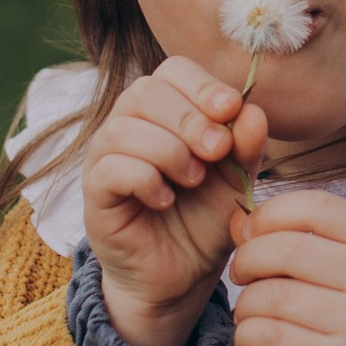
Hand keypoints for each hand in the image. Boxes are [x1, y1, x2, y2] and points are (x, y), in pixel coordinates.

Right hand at [82, 60, 267, 345]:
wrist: (182, 275)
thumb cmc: (205, 219)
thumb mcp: (237, 181)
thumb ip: (247, 147)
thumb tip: (252, 111)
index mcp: (166, 111)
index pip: (173, 69)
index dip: (202, 85)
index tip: (230, 109)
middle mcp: (129, 124)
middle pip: (146, 91)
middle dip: (190, 118)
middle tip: (216, 152)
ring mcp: (105, 157)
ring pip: (124, 128)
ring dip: (168, 151)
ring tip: (192, 180)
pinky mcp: (94, 193)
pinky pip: (111, 168)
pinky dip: (145, 179)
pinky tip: (165, 200)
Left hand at [227, 189, 345, 345]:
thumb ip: (301, 240)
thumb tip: (237, 220)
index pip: (318, 208)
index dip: (272, 212)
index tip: (251, 230)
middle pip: (285, 250)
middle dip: (247, 259)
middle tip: (240, 274)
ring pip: (270, 296)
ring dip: (244, 304)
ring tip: (249, 312)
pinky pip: (267, 336)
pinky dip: (245, 335)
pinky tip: (251, 339)